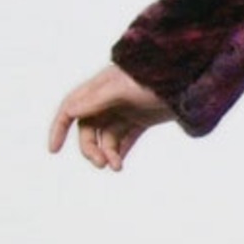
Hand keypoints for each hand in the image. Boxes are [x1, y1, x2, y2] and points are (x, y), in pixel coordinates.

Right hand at [48, 64, 175, 170]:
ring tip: (117, 167)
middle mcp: (109, 100)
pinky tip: (121, 163)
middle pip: (89, 129)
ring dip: (108, 153)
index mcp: (99, 88)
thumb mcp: (123, 88)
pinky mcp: (143, 119)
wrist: (190, 76)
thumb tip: (70, 110)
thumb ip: (97, 99)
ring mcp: (126, 110)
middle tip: (101, 164)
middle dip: (91, 148)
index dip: (59, 127)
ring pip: (108, 138)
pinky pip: (126, 139)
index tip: (54, 150)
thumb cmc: (155, 77)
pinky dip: (121, 152)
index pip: (71, 108)